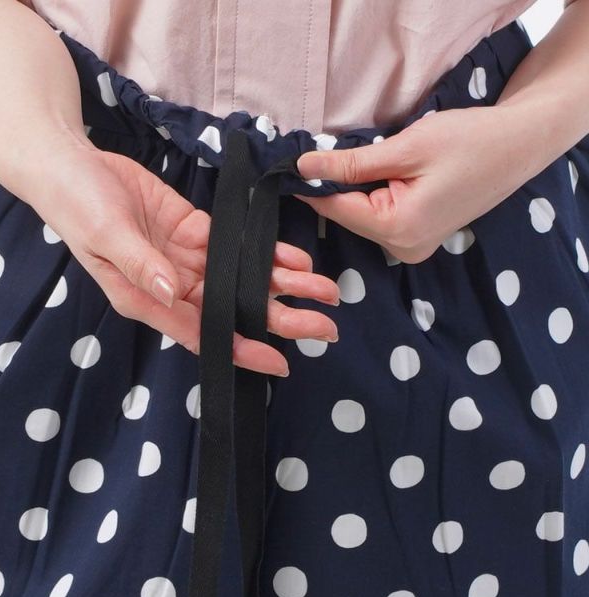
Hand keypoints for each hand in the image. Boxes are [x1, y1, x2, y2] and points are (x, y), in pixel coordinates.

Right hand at [29, 138, 341, 376]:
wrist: (69, 164)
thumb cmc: (76, 205)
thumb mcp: (106, 234)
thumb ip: (141, 264)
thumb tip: (173, 291)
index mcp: (147, 299)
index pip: (201, 333)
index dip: (240, 350)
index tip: (278, 362)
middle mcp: (171, 287)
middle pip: (232, 312)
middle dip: (279, 320)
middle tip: (324, 328)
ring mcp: (184, 260)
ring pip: (240, 281)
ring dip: (281, 286)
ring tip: (324, 291)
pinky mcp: (191, 231)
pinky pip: (233, 247)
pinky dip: (263, 253)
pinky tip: (294, 259)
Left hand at [293, 106, 521, 263]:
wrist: (518, 146)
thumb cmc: (469, 141)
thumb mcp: (406, 147)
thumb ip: (352, 163)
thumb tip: (305, 166)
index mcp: (399, 229)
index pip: (338, 209)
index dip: (311, 187)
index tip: (287, 168)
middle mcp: (403, 248)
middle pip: (349, 217)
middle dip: (335, 188)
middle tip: (320, 157)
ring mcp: (412, 248)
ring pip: (363, 219)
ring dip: (355, 193)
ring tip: (361, 163)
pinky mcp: (418, 240)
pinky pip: (381, 220)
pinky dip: (373, 199)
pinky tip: (379, 177)